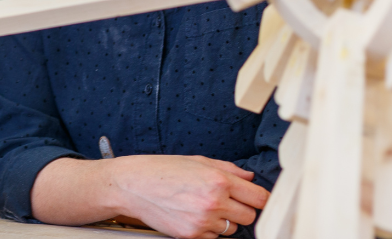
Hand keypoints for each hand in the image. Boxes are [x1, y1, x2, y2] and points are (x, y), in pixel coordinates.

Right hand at [105, 155, 267, 238]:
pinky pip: (213, 237)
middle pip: (250, 216)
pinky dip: (208, 229)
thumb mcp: (197, 161)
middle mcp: (213, 202)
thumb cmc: (160, 170)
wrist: (132, 186)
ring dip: (225, 220)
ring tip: (204, 206)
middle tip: (228, 201)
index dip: (259, 197)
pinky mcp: (192, 236)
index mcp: (218, 180)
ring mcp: (203, 222)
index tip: (256, 198)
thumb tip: (248, 176)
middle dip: (243, 209)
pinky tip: (193, 214)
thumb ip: (228, 169)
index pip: (259, 197)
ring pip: (232, 229)